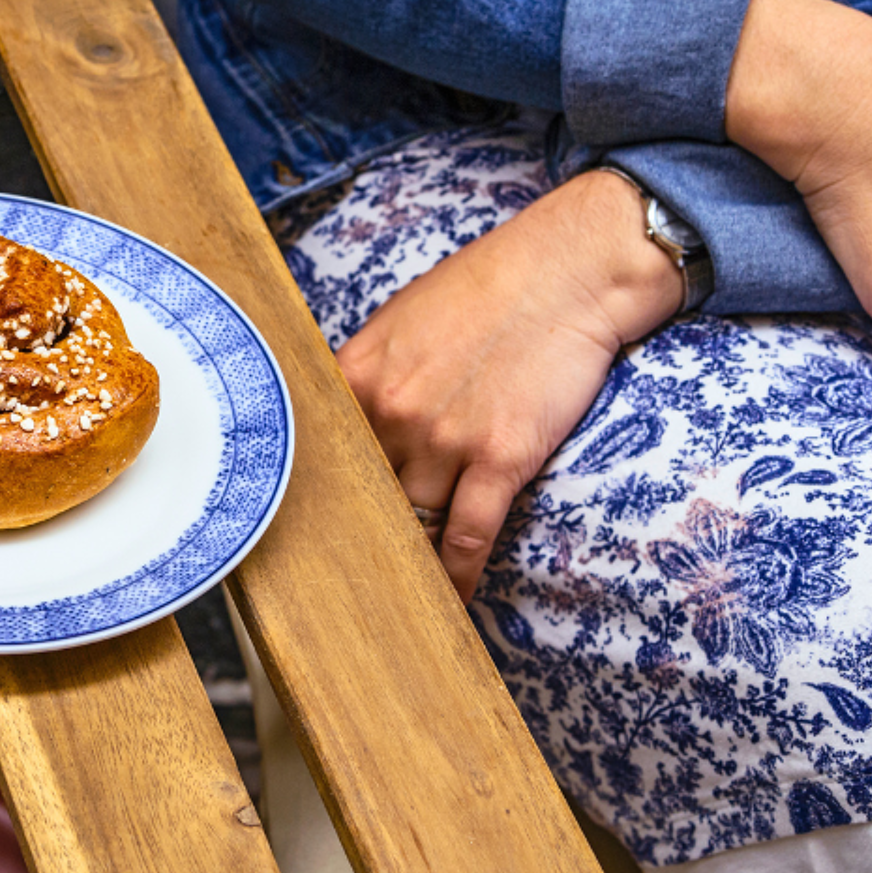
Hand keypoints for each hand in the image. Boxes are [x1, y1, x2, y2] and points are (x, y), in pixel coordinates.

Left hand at [336, 171, 680, 598]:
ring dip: (403, 560)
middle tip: (339, 582)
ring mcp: (444, 438)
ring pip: (408, 523)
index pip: (318, 455)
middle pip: (358, 495)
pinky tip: (449, 603)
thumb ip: (368, 375)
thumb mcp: (404, 320)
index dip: (312, 498)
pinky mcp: (499, 458)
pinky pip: (465, 538)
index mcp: (358, 375)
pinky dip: (455, 577)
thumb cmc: (490, 287)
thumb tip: (345, 424)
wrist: (571, 269)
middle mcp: (391, 410)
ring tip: (393, 595)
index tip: (300, 534)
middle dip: (353, 536)